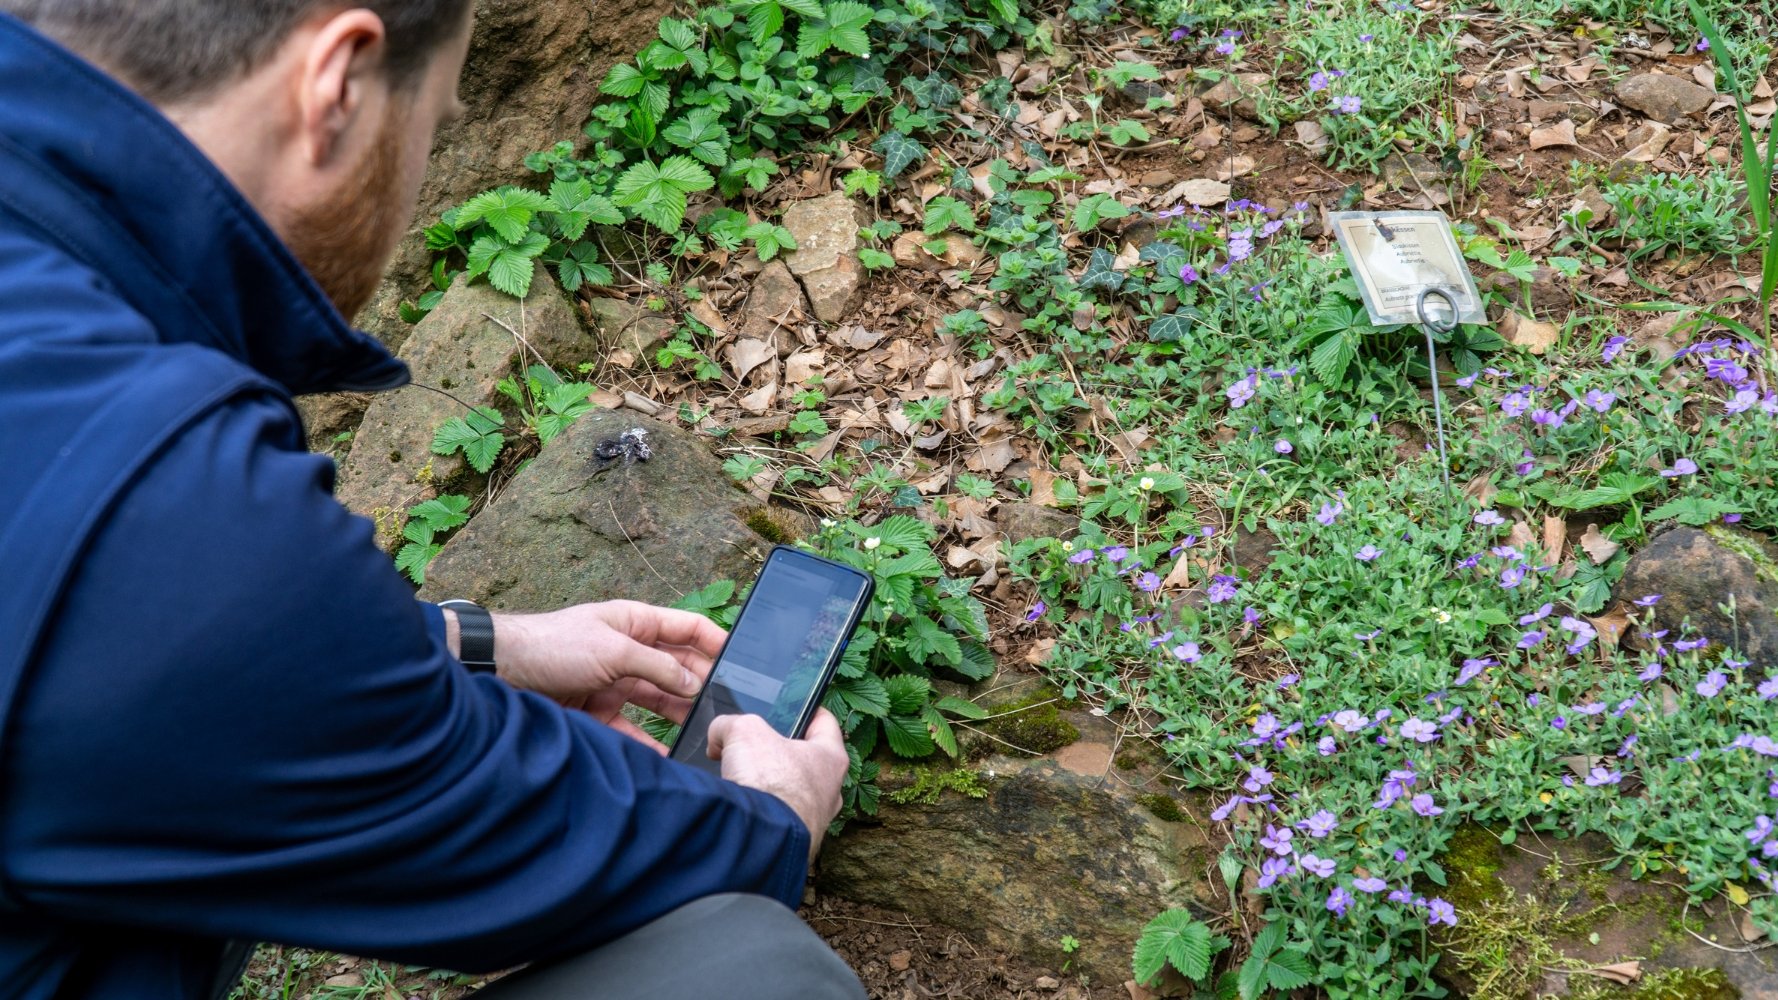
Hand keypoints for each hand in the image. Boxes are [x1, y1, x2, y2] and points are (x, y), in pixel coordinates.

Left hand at [477, 601, 727, 752]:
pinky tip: (668, 755)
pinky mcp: (598, 711)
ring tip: (705, 733)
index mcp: (636, 623)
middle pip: (677, 668)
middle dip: (702, 685)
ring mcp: (615, 681)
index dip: (716, 642)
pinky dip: (650, 742)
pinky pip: (633, 728)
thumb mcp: (613, 651)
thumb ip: (657, 666)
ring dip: (680, 715)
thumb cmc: (554, 645)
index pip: (688, 629)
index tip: (743, 662)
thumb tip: (693, 682)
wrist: (502, 672)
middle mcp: (629, 651)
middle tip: (728, 707)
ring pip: (658, 700)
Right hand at [706, 709, 847, 859]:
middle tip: (754, 743)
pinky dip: (761, 809)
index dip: (805, 709)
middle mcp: (830, 790)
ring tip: (742, 776)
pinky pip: (777, 817)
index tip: (791, 706)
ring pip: (791, 791)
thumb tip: (718, 737)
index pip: (824, 721)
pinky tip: (742, 804)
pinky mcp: (794, 840)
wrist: (759, 839)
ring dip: (769, 783)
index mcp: (831, 757)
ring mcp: (813, 819)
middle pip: (805, 758)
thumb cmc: (768, 783)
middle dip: (777, 751)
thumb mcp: (743, 732)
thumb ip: (730, 724)